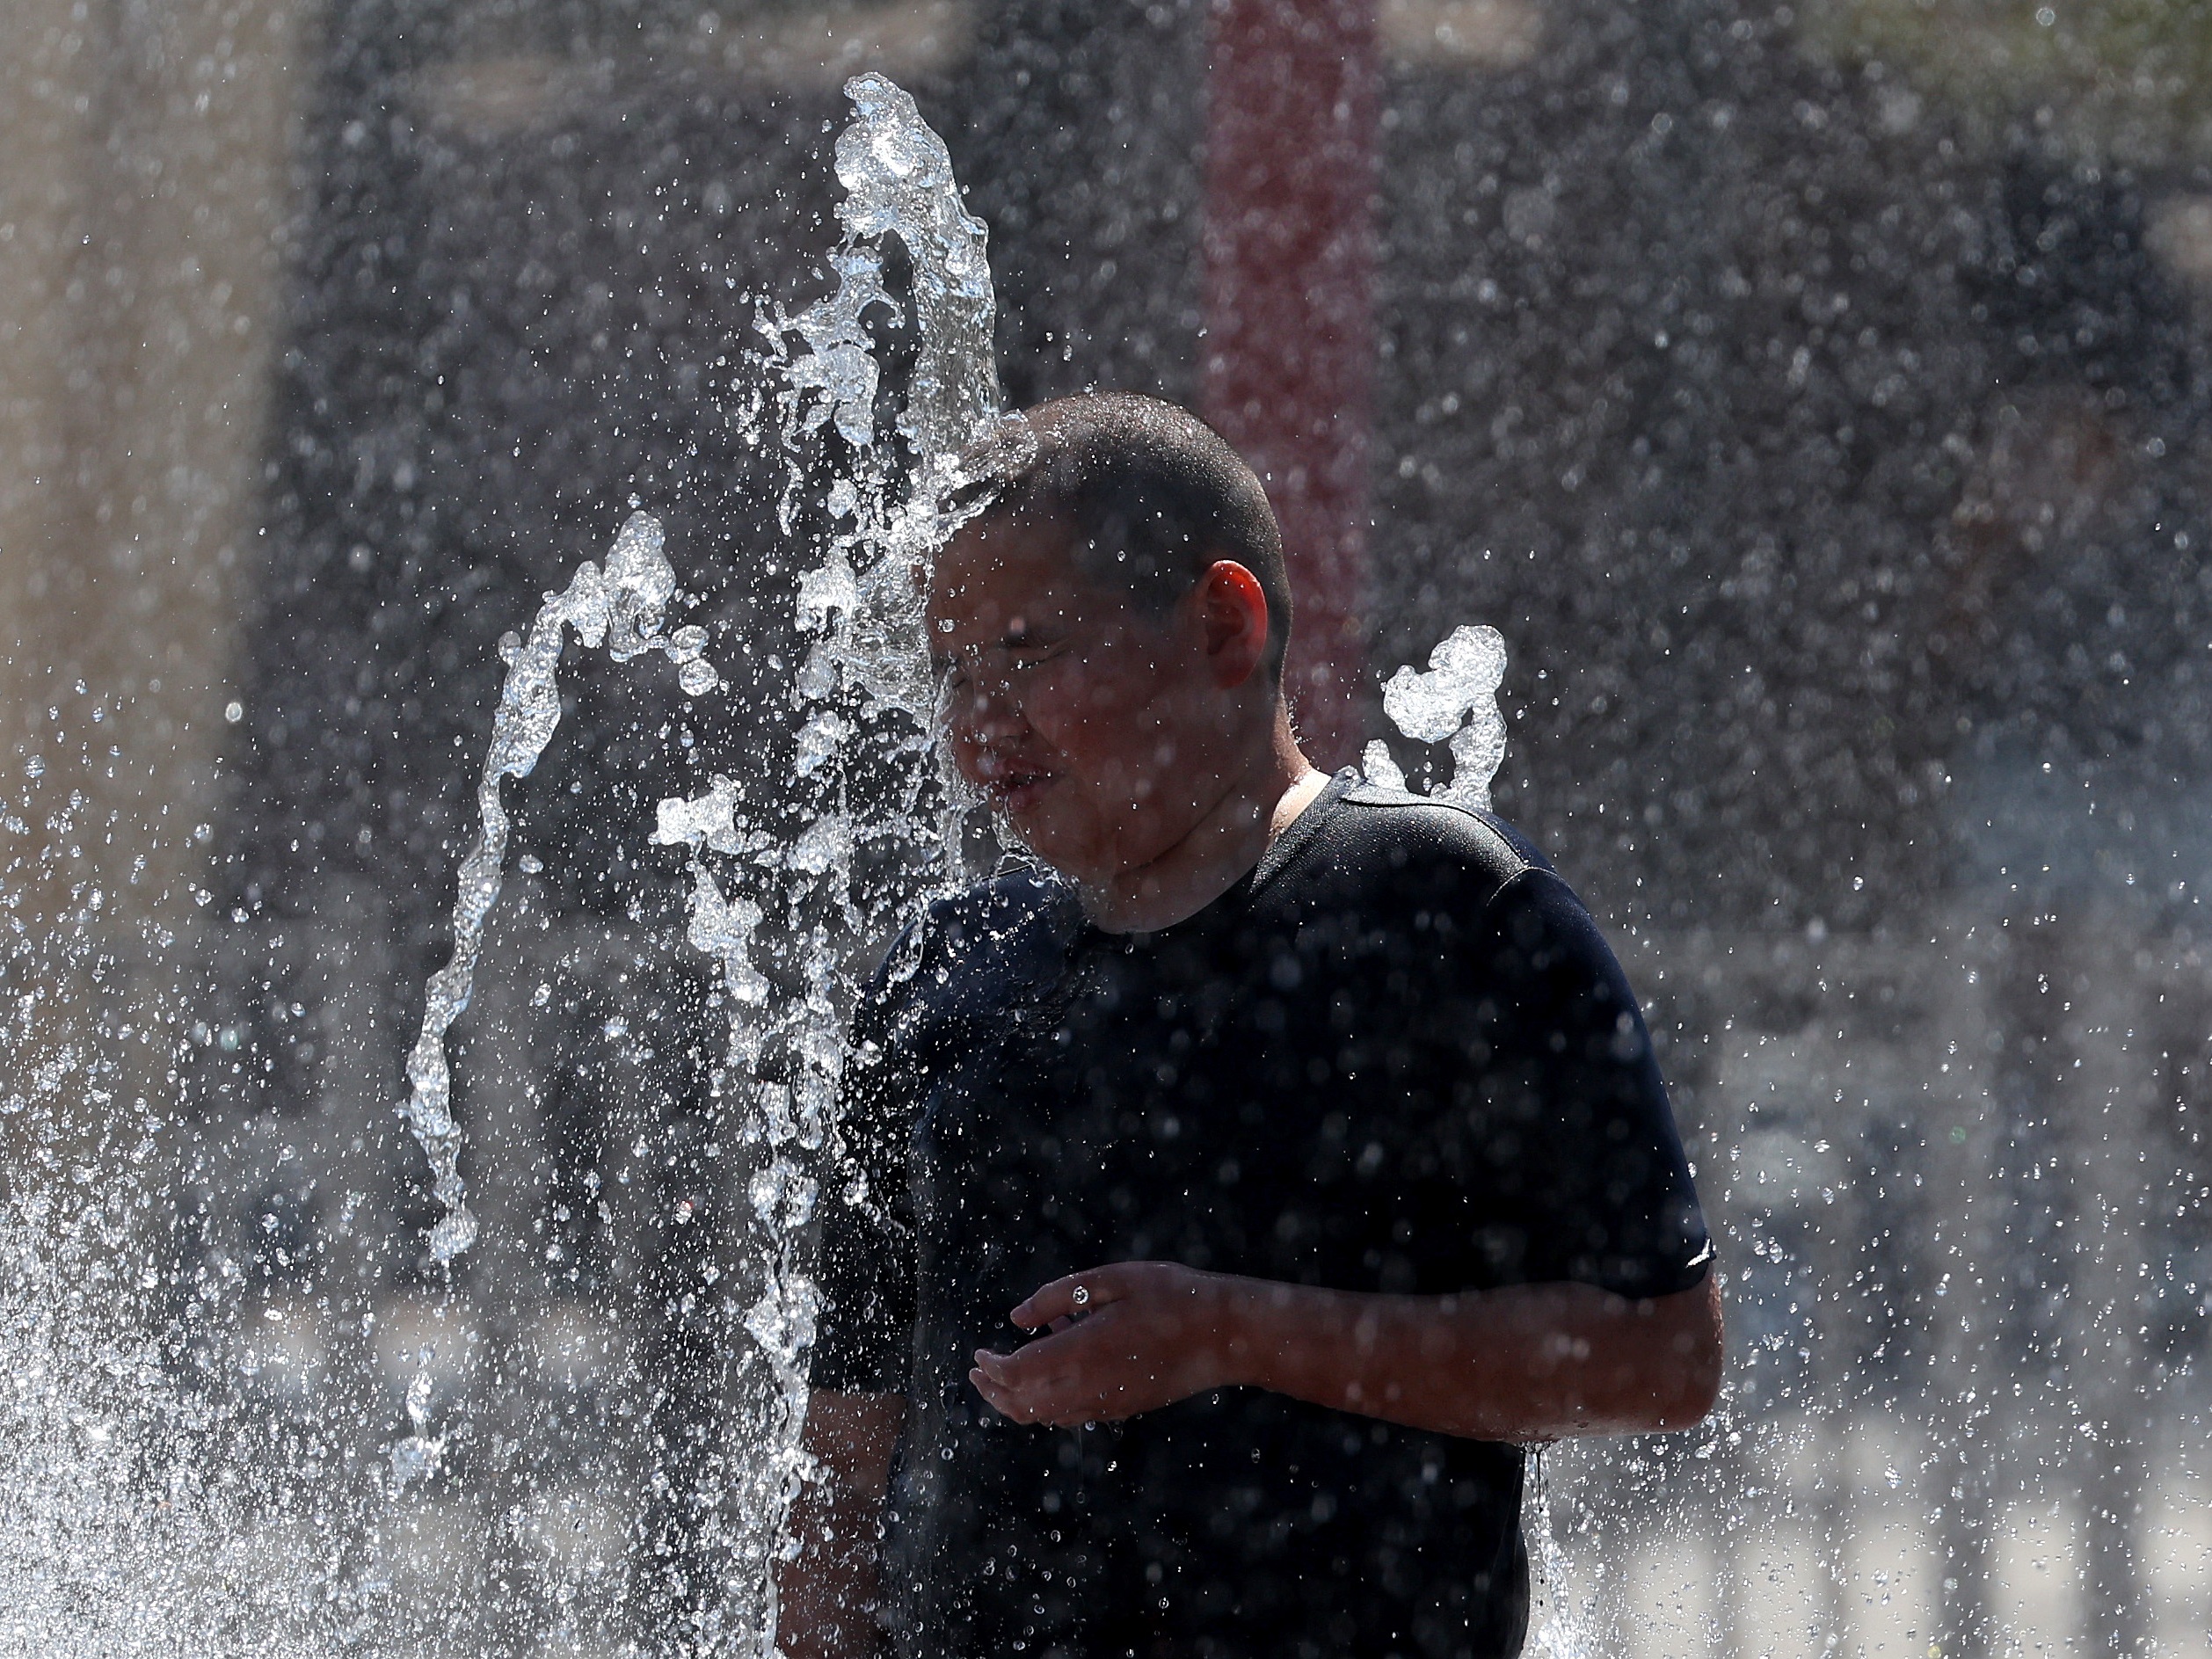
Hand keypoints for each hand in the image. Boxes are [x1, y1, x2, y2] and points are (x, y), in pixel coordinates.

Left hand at [969, 1261, 1240, 1426]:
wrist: (1224, 1335)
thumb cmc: (1170, 1296)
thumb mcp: (1111, 1280)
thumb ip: (1058, 1296)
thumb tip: (1018, 1318)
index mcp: (1081, 1352)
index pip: (1016, 1374)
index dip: (991, 1368)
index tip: (978, 1355)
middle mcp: (1089, 1387)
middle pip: (1022, 1406)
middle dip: (993, 1392)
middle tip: (978, 1373)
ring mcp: (1106, 1404)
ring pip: (1045, 1418)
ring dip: (1017, 1401)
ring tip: (1006, 1373)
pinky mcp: (1122, 1408)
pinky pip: (1070, 1415)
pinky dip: (1047, 1401)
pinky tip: (1055, 1366)